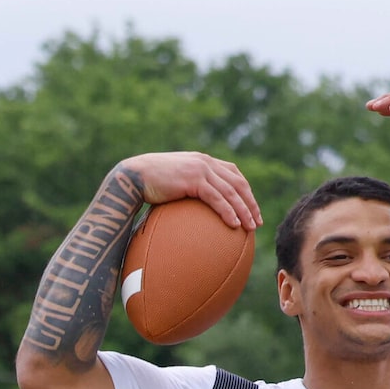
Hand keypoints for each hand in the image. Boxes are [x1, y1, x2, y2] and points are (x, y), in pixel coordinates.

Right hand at [121, 150, 260, 230]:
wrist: (132, 176)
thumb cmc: (146, 184)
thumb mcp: (170, 184)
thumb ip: (183, 191)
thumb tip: (187, 211)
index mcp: (202, 161)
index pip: (233, 174)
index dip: (245, 191)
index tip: (250, 208)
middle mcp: (205, 163)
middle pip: (238, 183)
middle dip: (250, 203)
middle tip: (257, 221)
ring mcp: (201, 170)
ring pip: (231, 191)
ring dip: (244, 210)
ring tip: (251, 226)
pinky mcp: (194, 180)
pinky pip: (217, 198)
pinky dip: (228, 211)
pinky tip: (234, 224)